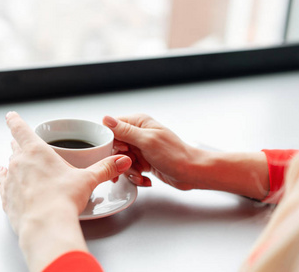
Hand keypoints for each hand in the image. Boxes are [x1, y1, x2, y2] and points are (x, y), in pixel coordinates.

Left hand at [0, 112, 130, 271]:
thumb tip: (122, 160)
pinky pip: (2, 183)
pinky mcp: (6, 198)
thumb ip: (105, 168)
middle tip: (23, 142)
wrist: (45, 226)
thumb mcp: (87, 180)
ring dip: (14, 161)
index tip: (10, 115)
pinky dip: (3, 178)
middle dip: (20, 143)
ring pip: (9, 164)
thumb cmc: (64, 199)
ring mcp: (10, 180)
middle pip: (16, 146)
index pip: (20, 128)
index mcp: (36, 151)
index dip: (14, 120)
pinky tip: (3, 175)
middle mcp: (19, 162)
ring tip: (17, 160)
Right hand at [103, 114, 269, 199]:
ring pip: (121, 160)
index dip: (112, 142)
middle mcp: (138, 133)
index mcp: (139, 122)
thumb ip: (125, 131)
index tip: (121, 151)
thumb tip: (106, 119)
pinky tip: (145, 178)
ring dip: (129, 171)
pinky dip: (135, 175)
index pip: (113, 127)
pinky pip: (129, 168)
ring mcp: (140, 148)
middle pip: (115, 146)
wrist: (192, 173)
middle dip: (120, 160)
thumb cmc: (175, 155)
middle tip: (130, 165)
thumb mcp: (147, 141)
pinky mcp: (143, 161)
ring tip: (141, 174)